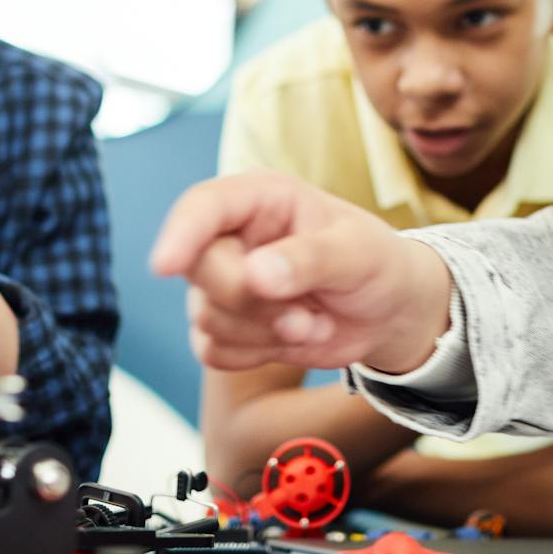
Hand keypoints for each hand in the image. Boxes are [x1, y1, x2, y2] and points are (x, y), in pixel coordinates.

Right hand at [150, 172, 451, 375]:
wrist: (387, 310)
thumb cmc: (375, 263)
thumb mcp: (359, 253)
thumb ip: (310, 259)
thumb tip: (256, 275)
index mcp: (261, 199)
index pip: (204, 206)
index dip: (180, 233)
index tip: (165, 265)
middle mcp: (233, 236)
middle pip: (201, 269)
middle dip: (252, 302)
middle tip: (308, 316)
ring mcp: (224, 283)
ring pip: (208, 318)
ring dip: (266, 333)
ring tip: (315, 321)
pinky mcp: (226, 326)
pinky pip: (213, 350)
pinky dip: (258, 354)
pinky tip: (295, 337)